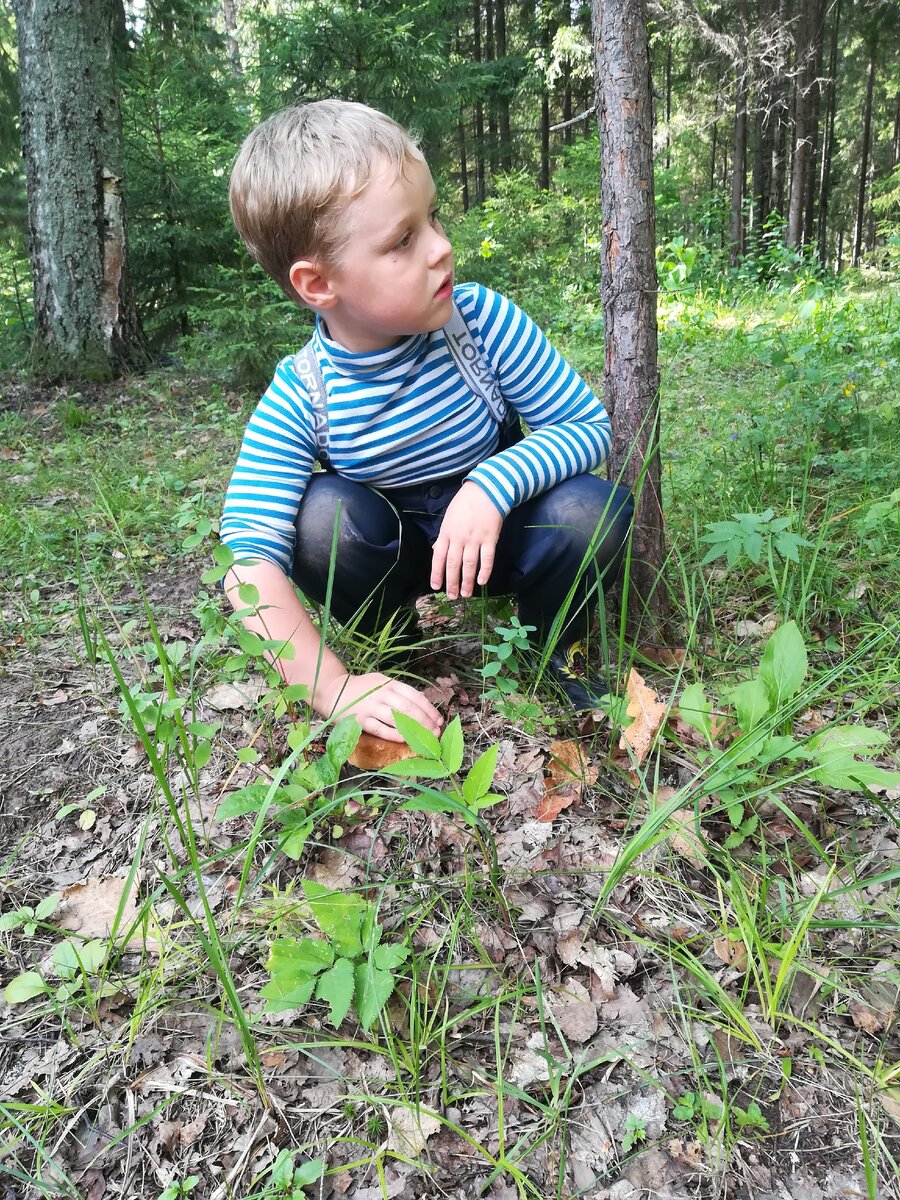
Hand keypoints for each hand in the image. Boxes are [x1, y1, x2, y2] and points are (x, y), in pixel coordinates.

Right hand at [316, 671, 443, 741]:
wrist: (333, 691)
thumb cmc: (361, 688)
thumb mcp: (380, 682)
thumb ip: (398, 692)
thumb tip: (422, 707)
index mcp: (388, 683)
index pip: (414, 695)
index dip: (429, 709)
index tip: (439, 720)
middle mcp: (381, 693)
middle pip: (409, 708)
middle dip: (426, 721)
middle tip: (436, 732)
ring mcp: (370, 707)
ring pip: (397, 719)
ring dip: (414, 729)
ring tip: (425, 738)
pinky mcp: (361, 720)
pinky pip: (382, 729)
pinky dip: (395, 735)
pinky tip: (406, 740)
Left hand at [431, 482, 502, 599]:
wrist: (487, 490)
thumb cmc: (465, 503)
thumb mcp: (449, 518)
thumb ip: (444, 536)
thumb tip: (437, 551)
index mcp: (446, 532)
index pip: (438, 557)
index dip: (436, 573)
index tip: (436, 587)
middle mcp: (459, 538)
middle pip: (453, 564)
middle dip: (451, 583)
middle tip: (452, 597)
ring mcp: (475, 539)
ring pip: (469, 564)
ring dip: (466, 581)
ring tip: (465, 594)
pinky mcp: (490, 538)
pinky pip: (487, 558)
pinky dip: (484, 571)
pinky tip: (481, 581)